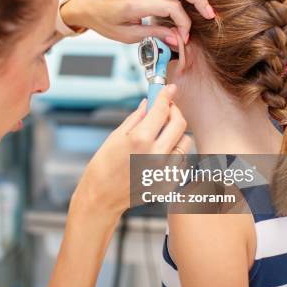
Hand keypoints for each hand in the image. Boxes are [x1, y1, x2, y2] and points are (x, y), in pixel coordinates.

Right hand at [70, 85, 192, 221]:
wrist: (102, 197)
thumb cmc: (103, 168)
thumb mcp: (115, 137)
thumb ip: (136, 118)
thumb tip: (148, 103)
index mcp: (140, 140)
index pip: (162, 110)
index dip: (166, 96)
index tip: (169, 89)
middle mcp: (156, 155)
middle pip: (179, 123)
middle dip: (174, 111)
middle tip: (166, 109)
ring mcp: (164, 170)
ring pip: (185, 142)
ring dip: (176, 133)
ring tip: (161, 135)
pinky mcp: (169, 182)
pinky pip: (182, 161)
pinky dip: (174, 153)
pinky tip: (160, 154)